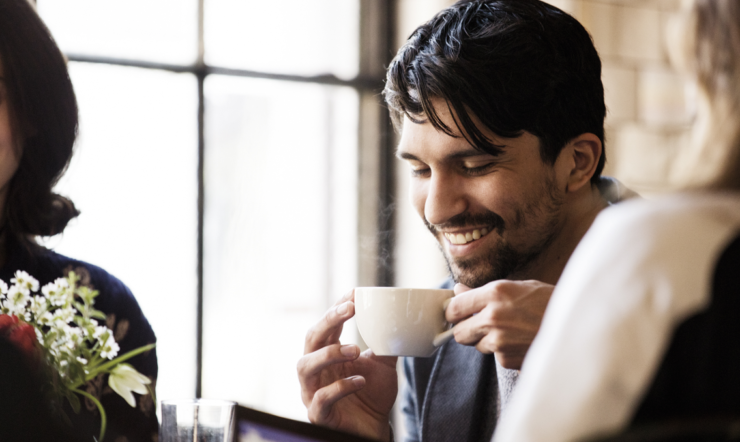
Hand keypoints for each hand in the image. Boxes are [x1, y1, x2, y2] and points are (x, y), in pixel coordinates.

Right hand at [297, 290, 397, 440]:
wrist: (374, 428)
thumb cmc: (372, 394)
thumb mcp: (382, 363)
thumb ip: (385, 342)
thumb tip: (399, 317)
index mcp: (328, 353)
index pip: (327, 324)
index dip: (337, 307)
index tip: (354, 293)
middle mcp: (315, 369)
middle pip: (311, 339)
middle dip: (328, 321)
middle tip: (350, 309)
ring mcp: (312, 391)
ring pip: (305, 366)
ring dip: (329, 354)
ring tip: (355, 350)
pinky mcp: (318, 414)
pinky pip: (320, 398)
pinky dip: (340, 387)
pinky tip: (360, 380)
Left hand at [445, 280, 553, 369]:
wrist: (578, 328)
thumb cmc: (550, 302)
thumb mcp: (518, 287)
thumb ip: (484, 292)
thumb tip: (458, 290)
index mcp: (495, 293)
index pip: (454, 307)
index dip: (452, 312)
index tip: (455, 314)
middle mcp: (493, 317)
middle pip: (458, 333)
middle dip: (465, 330)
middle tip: (476, 325)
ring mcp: (499, 341)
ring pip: (477, 346)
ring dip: (486, 341)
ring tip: (509, 331)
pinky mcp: (507, 359)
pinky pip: (495, 357)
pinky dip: (503, 351)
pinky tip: (520, 341)